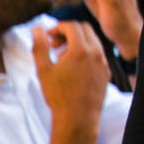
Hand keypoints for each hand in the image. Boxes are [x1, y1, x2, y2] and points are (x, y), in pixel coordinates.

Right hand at [33, 21, 107, 139]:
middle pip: (85, 29)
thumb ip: (40, 47)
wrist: (78, 118)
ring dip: (77, 42)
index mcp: (82, 50)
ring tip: (61, 57)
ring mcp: (104, 63)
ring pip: (93, 42)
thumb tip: (37, 29)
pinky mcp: (106, 72)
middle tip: (54, 45)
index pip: (72, 26)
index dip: (58, 27)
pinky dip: (86, 53)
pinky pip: (98, 55)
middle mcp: (97, 53)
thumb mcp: (43, 70)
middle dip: (68, 32)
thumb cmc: (58, 95)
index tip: (48, 37)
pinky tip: (72, 68)